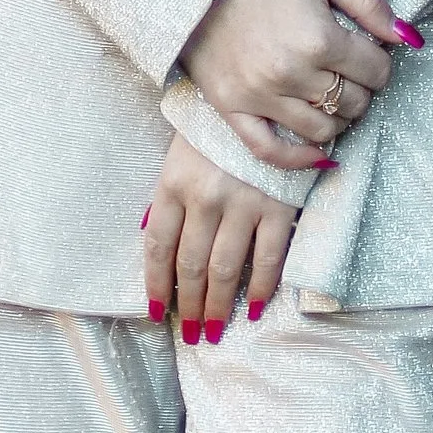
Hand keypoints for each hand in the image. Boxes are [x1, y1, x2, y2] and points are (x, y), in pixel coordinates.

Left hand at [142, 131, 299, 341]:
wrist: (264, 98)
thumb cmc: (216, 129)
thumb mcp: (181, 155)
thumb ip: (170, 199)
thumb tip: (156, 244)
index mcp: (174, 183)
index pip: (159, 247)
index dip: (157, 285)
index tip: (158, 312)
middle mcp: (205, 197)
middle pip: (191, 265)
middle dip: (189, 306)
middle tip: (190, 334)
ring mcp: (242, 203)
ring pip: (226, 269)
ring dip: (219, 307)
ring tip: (214, 332)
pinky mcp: (276, 205)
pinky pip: (267, 257)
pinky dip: (261, 288)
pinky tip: (253, 308)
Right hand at [179, 0, 417, 173]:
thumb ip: (368, 0)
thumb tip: (407, 37)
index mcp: (318, 38)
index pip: (375, 70)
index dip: (380, 61)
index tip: (369, 51)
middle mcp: (291, 74)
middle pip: (354, 103)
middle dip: (362, 88)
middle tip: (350, 71)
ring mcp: (261, 97)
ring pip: (323, 130)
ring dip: (338, 118)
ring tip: (332, 95)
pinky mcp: (234, 111)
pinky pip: (272, 152)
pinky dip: (300, 159)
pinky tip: (319, 154)